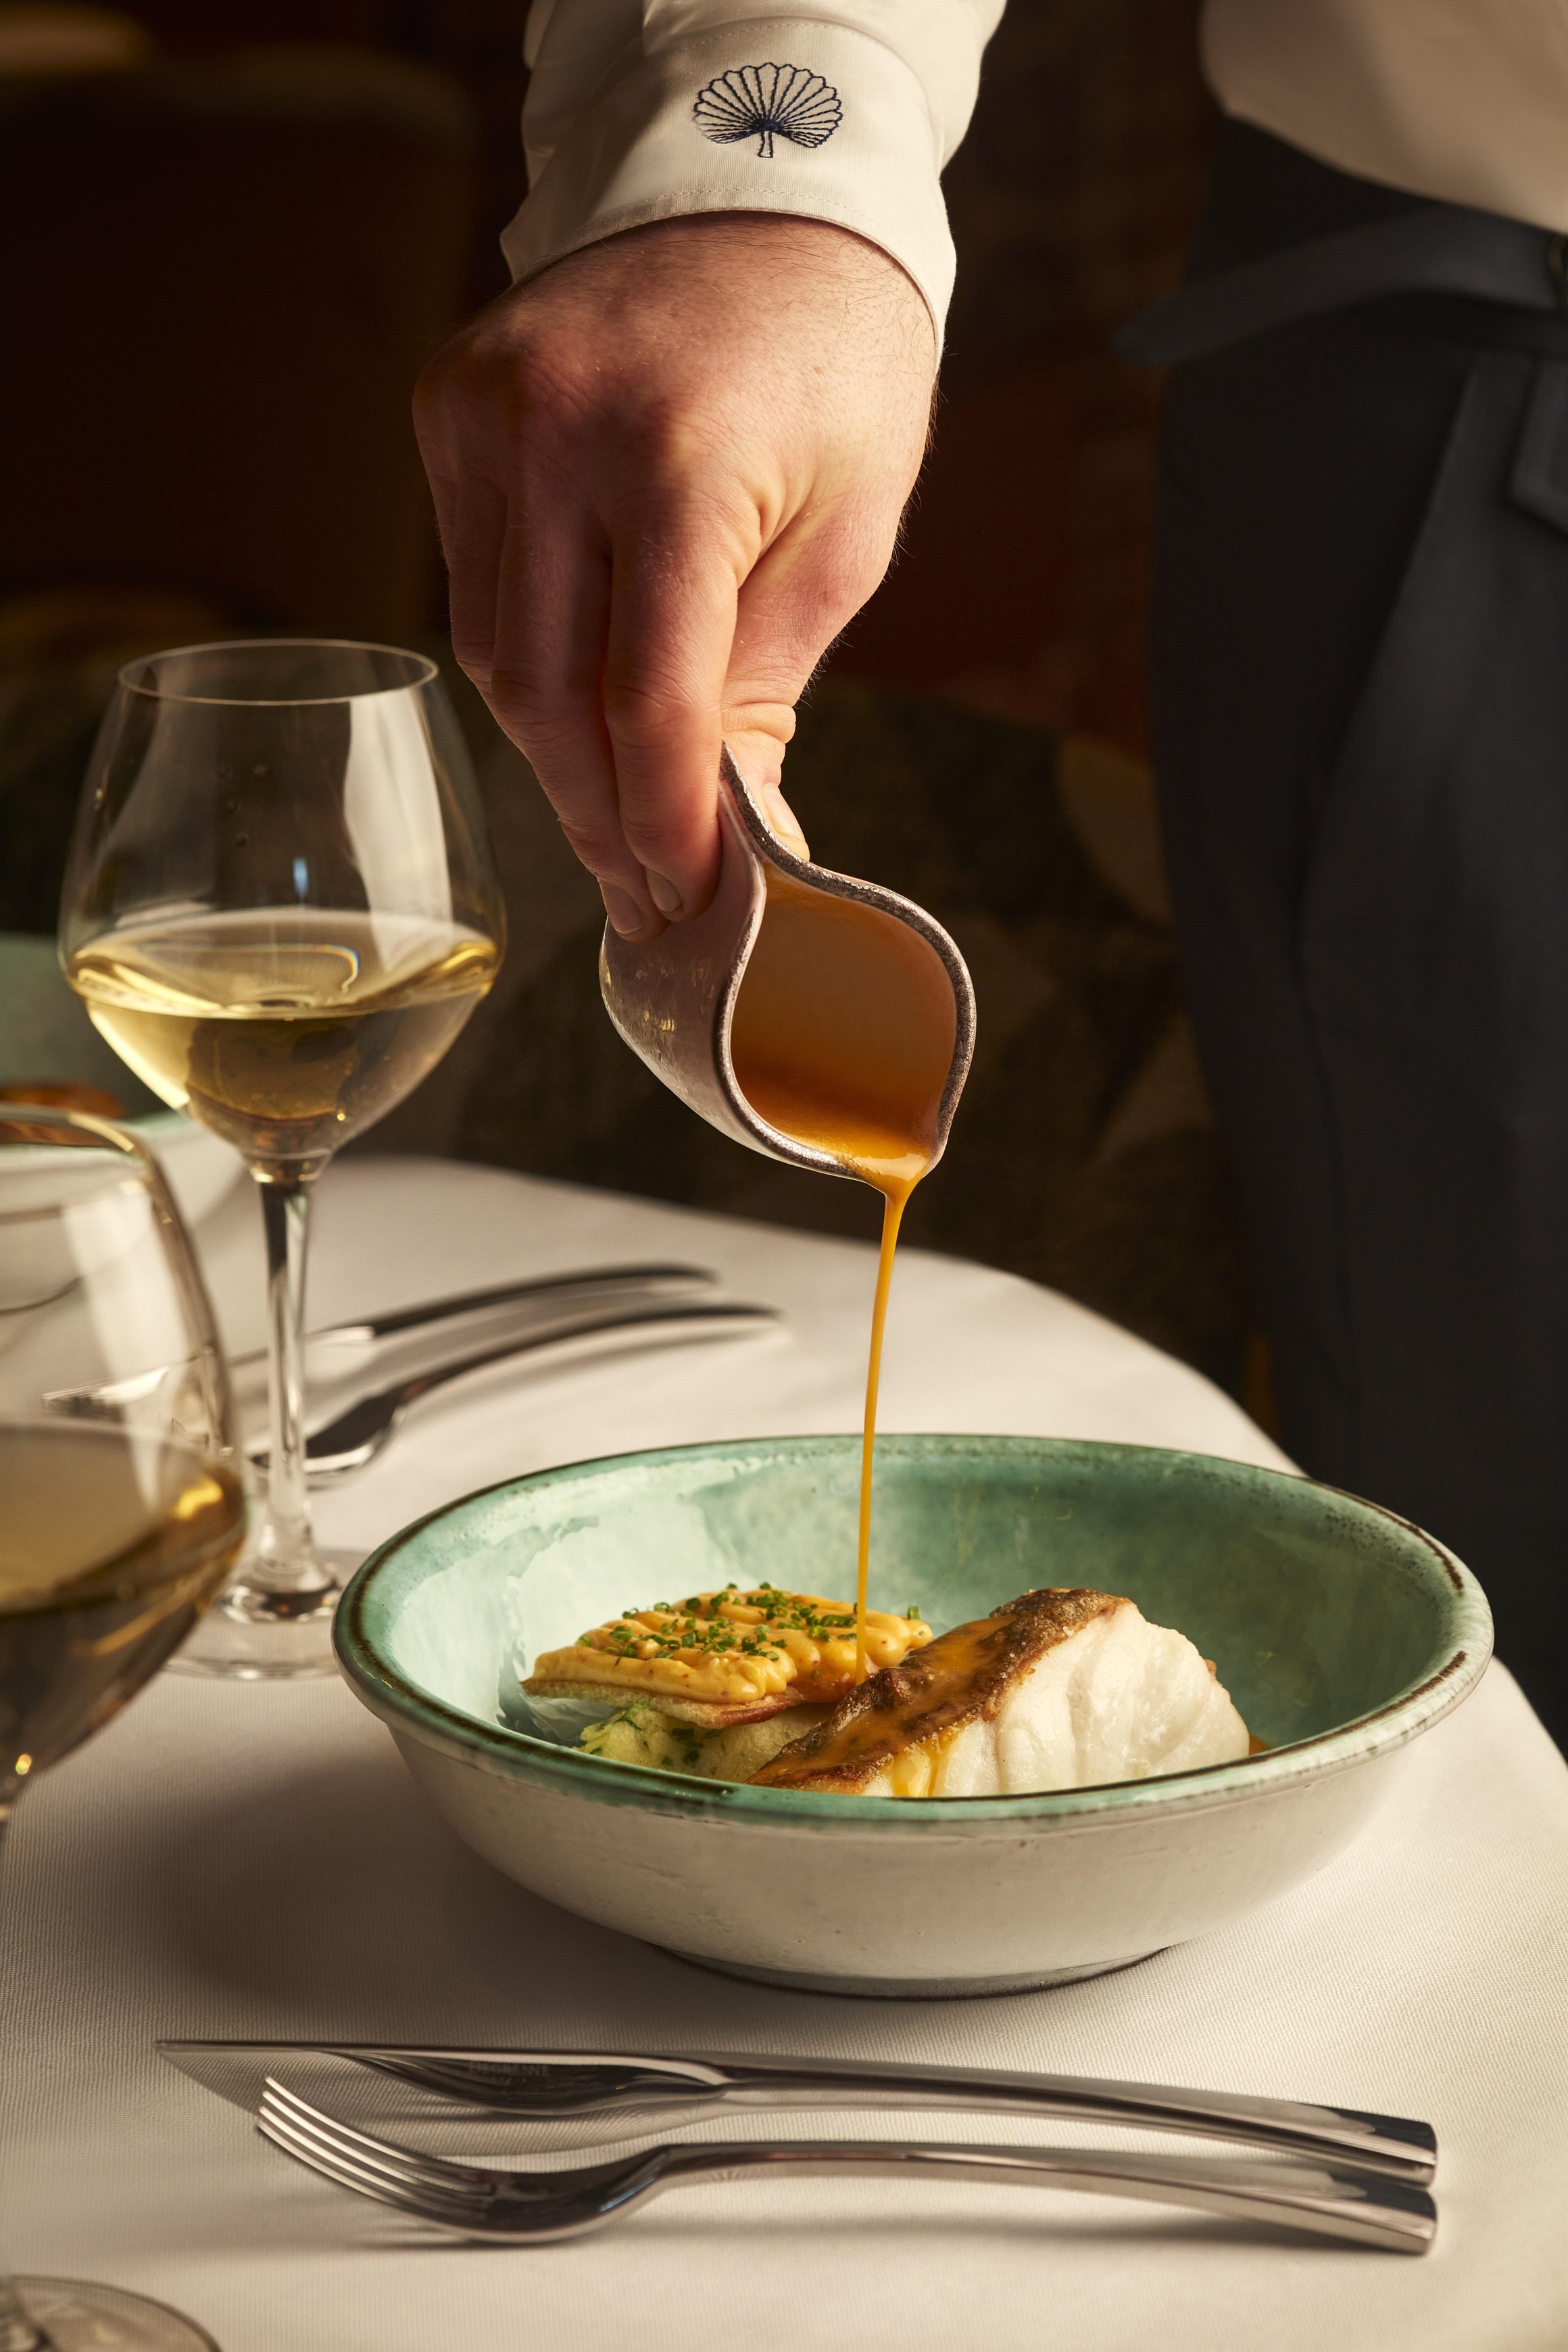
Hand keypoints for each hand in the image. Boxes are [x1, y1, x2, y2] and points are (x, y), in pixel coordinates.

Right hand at [413, 214, 935, 938]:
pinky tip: (580, 705)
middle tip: (646, 894)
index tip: (686, 902)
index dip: (664, 821)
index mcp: (678, 461)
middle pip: (550, 696)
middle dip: (601, 814)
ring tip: (620, 815)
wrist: (763, 193)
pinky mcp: (446, 409)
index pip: (650, 699)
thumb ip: (768, 683)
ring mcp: (484, 415)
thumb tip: (726, 833)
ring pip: (495, 653)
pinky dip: (528, 661)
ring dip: (558, 753)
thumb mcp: (846, 533)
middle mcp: (555, 433)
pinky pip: (473, 584)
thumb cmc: (833, 366)